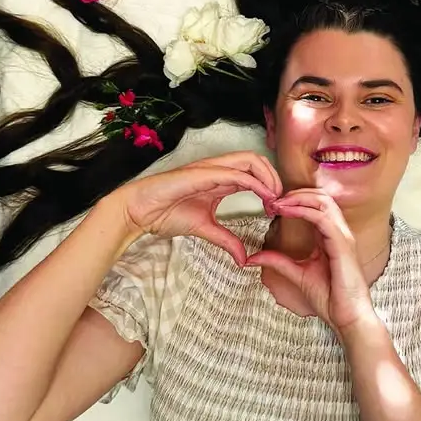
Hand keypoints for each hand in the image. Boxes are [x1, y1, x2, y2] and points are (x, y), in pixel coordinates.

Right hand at [111, 151, 282, 264]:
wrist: (139, 211)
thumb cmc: (165, 213)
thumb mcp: (205, 230)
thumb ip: (226, 241)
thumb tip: (244, 259)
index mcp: (220, 180)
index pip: (254, 173)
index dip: (270, 186)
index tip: (276, 209)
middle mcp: (218, 170)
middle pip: (257, 161)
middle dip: (275, 178)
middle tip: (281, 202)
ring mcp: (211, 169)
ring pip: (250, 160)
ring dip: (269, 177)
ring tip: (276, 198)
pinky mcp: (203, 173)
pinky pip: (236, 173)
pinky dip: (256, 183)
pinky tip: (265, 197)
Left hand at [244, 188, 379, 333]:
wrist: (347, 316)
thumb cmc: (330, 298)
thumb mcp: (297, 274)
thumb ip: (278, 262)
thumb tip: (252, 257)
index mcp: (331, 237)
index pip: (317, 206)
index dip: (295, 200)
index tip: (272, 205)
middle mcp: (339, 232)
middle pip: (321, 197)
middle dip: (297, 193)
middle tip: (273, 199)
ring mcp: (343, 236)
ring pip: (324, 201)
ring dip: (299, 198)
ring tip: (278, 202)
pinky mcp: (342, 244)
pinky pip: (322, 218)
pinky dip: (303, 210)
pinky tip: (287, 211)